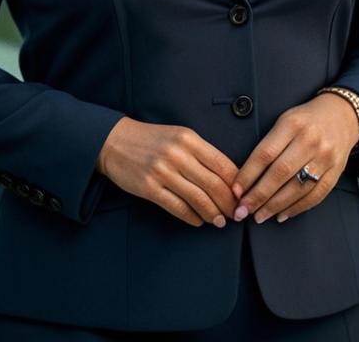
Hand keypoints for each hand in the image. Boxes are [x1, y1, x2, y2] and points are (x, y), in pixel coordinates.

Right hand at [96, 116, 239, 227]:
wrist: (115, 141)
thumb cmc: (152, 140)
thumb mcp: (179, 136)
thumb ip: (201, 153)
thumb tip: (228, 178)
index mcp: (188, 138)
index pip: (222, 163)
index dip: (237, 183)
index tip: (244, 195)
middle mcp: (177, 154)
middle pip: (213, 184)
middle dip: (229, 203)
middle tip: (237, 214)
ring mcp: (162, 172)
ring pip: (198, 199)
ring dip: (213, 214)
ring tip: (221, 221)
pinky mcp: (149, 188)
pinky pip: (178, 207)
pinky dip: (192, 217)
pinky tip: (199, 221)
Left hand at [229, 93, 358, 224]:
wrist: (342, 114)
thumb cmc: (305, 119)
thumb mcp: (285, 120)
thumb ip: (269, 144)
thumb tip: (246, 177)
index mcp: (292, 124)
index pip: (265, 154)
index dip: (248, 175)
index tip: (236, 191)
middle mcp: (310, 140)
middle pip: (280, 173)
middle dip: (258, 196)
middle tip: (243, 210)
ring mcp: (325, 157)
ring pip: (297, 188)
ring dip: (275, 206)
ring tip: (259, 216)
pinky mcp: (336, 171)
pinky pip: (315, 195)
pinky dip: (297, 208)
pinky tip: (282, 214)